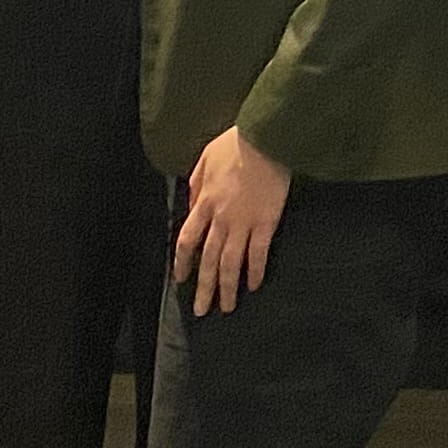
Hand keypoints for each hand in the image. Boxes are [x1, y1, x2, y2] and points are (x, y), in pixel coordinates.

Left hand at [172, 125, 289, 316]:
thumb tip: (192, 206)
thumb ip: (196, 185)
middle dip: (204, 287)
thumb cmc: (236, 144)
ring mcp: (244, 222)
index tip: (181, 278)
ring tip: (227, 307)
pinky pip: (258, 253)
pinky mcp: (266, 222)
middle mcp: (221, 218)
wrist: (266, 138)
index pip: (188, 240)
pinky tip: (253, 285)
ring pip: (231, 263)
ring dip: (227, 288)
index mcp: (204, 202)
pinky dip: (255, 271)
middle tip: (202, 309)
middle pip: (208, 260)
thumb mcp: (204, 159)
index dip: (183, 263)